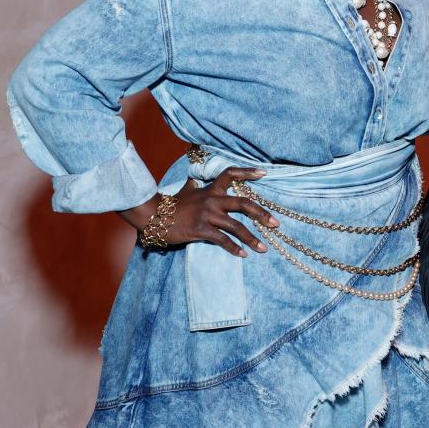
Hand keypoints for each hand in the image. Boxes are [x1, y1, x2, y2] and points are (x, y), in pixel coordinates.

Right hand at [121, 167, 278, 256]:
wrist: (153, 216)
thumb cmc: (172, 205)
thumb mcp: (185, 191)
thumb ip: (193, 185)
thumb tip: (193, 178)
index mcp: (212, 190)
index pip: (231, 174)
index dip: (247, 172)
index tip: (263, 173)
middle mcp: (213, 200)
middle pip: (244, 204)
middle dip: (262, 214)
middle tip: (276, 224)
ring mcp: (207, 215)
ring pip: (236, 226)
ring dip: (252, 238)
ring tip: (263, 248)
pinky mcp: (200, 230)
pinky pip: (222, 240)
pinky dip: (234, 248)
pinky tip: (243, 255)